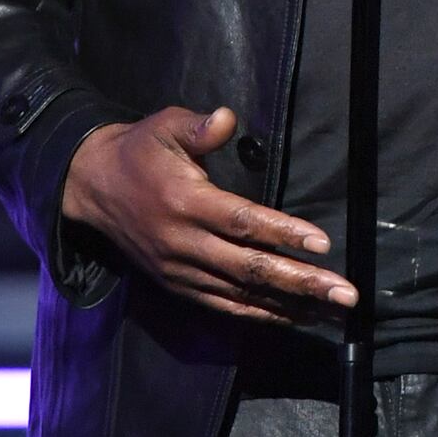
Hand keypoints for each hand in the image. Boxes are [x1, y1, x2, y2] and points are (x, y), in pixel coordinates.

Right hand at [59, 105, 357, 326]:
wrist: (92, 187)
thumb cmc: (140, 151)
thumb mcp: (163, 126)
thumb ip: (197, 127)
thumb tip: (227, 118)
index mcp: (185, 202)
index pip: (241, 222)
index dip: (283, 234)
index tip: (323, 244)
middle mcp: (183, 243)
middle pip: (250, 267)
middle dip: (302, 283)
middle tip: (345, 295)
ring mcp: (180, 270)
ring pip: (241, 295)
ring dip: (290, 307)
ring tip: (332, 315)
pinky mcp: (177, 286)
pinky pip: (223, 305)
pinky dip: (259, 314)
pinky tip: (292, 318)